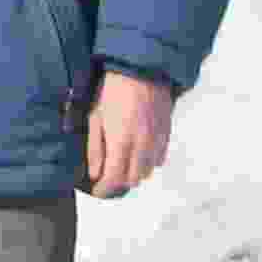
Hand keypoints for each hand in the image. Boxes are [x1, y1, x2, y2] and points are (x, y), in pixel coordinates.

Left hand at [83, 69, 175, 198]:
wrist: (142, 69)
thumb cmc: (112, 90)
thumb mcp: (95, 117)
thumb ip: (95, 148)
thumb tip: (95, 174)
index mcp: (122, 143)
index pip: (115, 180)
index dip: (104, 190)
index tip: (96, 191)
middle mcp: (143, 146)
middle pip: (133, 180)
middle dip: (118, 184)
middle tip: (105, 179)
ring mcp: (157, 141)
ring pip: (148, 172)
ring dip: (133, 174)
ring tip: (119, 166)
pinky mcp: (166, 134)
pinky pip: (159, 159)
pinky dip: (147, 163)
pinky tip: (136, 154)